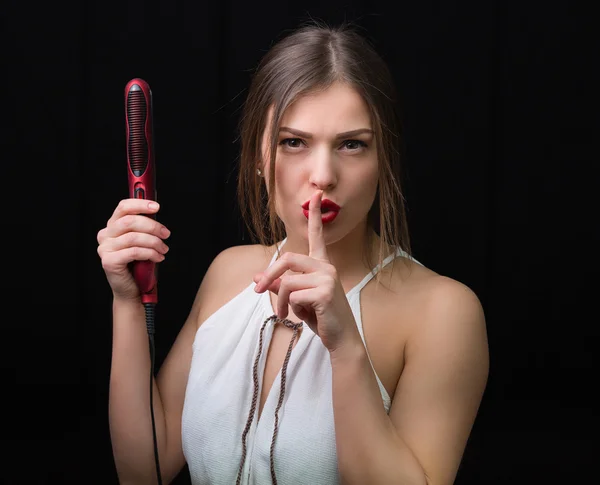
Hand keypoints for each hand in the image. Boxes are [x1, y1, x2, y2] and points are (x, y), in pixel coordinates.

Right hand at [96, 198, 169, 300]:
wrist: (133, 289)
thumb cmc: (139, 264)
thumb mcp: (143, 241)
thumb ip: (144, 227)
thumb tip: (155, 212)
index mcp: (113, 226)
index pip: (123, 207)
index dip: (140, 204)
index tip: (156, 206)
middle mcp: (106, 235)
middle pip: (129, 221)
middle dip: (152, 226)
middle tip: (166, 234)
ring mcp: (105, 248)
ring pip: (133, 237)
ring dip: (154, 242)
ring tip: (163, 249)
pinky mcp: (109, 261)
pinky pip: (133, 252)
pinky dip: (149, 253)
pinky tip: (157, 258)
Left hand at [253, 190, 360, 352]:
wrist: (340, 339)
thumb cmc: (321, 317)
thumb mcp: (297, 300)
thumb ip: (279, 286)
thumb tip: (257, 277)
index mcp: (322, 265)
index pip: (317, 235)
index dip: (315, 215)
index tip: (317, 194)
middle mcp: (326, 267)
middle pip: (287, 259)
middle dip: (268, 275)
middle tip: (256, 290)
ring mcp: (327, 279)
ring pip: (287, 283)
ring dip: (280, 301)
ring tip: (286, 314)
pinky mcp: (325, 293)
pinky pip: (293, 296)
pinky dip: (291, 309)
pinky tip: (306, 317)